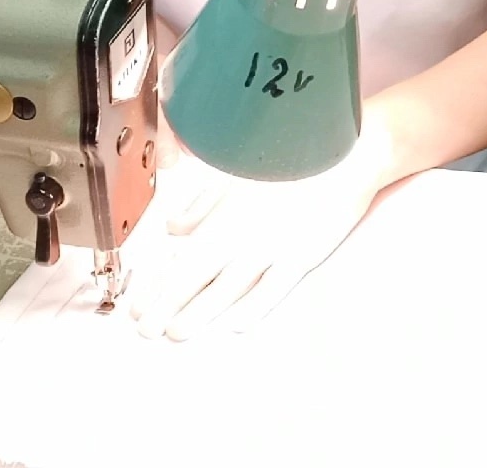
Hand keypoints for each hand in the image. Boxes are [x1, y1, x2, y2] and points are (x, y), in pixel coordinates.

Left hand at [128, 128, 394, 340]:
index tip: (140, 306)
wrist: (346, 153)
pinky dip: (253, 307)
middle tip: (148, 330)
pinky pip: (274, 289)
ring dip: (200, 313)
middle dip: (169, 307)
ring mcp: (274, 248)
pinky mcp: (303, 257)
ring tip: (177, 332)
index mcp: (226, 213)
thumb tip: (175, 228)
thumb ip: (203, 204)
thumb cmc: (293, 157)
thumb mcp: (239, 173)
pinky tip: (235, 324)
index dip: (159, 286)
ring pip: (229, 289)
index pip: (183, 258)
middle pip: (198, 278)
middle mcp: (244, 234)